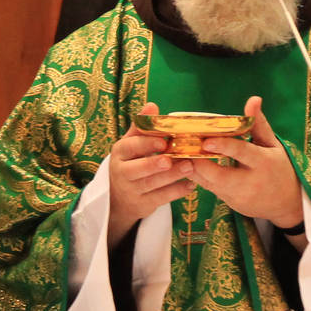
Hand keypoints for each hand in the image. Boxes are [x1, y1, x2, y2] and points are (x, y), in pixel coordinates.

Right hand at [107, 102, 195, 247]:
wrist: (119, 197)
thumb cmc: (131, 162)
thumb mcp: (132, 143)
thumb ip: (142, 126)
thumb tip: (152, 105)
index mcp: (120, 153)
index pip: (130, 147)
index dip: (146, 144)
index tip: (163, 141)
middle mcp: (122, 173)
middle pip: (137, 169)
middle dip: (154, 164)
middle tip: (171, 159)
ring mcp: (131, 191)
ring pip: (151, 185)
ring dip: (171, 177)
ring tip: (189, 167)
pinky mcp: (143, 205)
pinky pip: (161, 199)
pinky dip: (177, 192)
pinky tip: (191, 184)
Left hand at [189, 96, 303, 231]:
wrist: (287, 203)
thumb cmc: (280, 168)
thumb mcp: (273, 144)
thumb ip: (258, 124)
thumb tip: (253, 99)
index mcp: (264, 162)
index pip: (242, 153)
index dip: (224, 147)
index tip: (206, 140)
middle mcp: (250, 182)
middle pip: (219, 175)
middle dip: (199, 162)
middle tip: (182, 147)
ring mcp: (239, 196)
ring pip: (209, 184)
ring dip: (192, 169)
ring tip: (178, 153)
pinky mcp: (231, 204)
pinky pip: (210, 189)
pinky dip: (197, 177)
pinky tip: (186, 164)